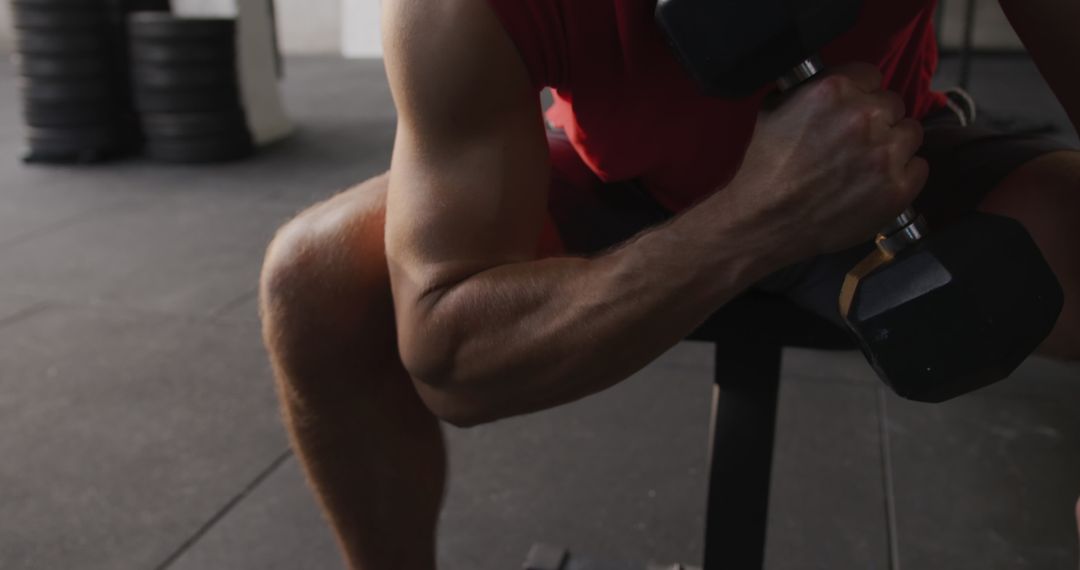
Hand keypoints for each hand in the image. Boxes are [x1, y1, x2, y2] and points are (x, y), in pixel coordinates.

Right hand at [727, 63, 928, 256]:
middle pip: (893, 104)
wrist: (766, 221)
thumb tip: (831, 87)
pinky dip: (902, 175)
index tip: (851, 111)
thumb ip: (810, 90)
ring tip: (865, 165)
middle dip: (876, 121)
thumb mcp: (774, 110)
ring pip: (910, 134)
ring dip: (893, 146)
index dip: (860, 94)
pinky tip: (874, 184)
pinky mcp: (898, 187)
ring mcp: (886, 153)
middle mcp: (865, 116)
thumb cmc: (765, 170)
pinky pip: (918, 168)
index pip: (871, 75)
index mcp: (835, 90)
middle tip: (853, 143)